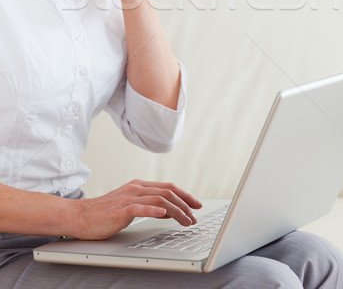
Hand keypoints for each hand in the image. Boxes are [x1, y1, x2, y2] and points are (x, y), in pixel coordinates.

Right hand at [73, 180, 202, 239]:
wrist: (80, 216)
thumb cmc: (105, 213)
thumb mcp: (131, 206)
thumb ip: (149, 205)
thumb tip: (169, 211)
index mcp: (139, 185)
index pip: (168, 187)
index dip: (185, 195)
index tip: (196, 204)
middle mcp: (136, 188)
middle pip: (168, 192)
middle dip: (186, 203)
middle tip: (196, 215)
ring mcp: (128, 197)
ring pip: (160, 199)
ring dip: (177, 210)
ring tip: (186, 220)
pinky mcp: (121, 209)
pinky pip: (141, 207)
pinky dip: (154, 210)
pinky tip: (164, 214)